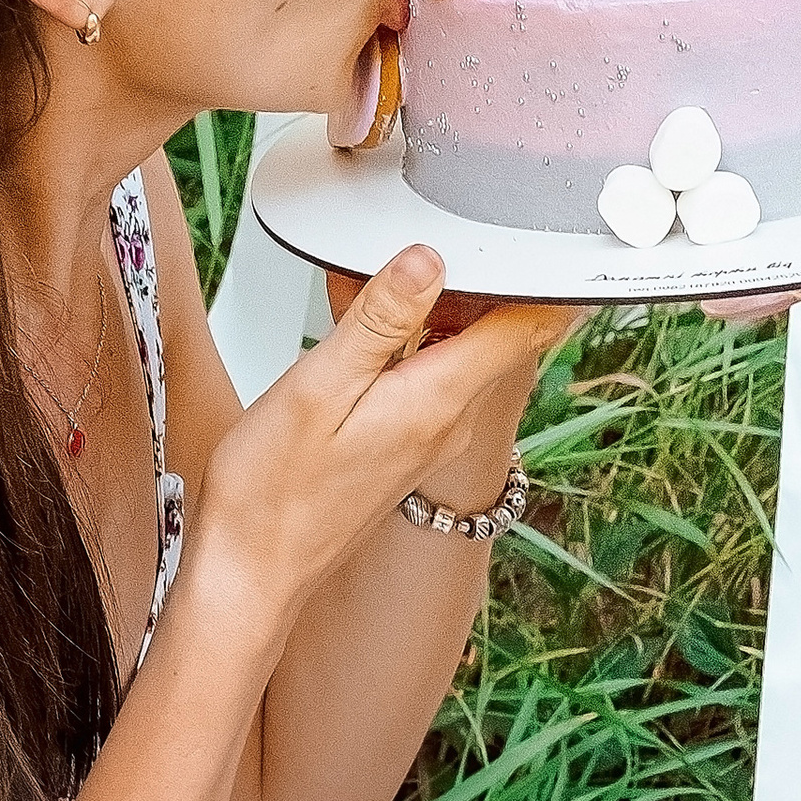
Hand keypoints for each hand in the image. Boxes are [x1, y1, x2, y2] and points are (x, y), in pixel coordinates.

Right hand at [198, 248, 577, 620]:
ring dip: (431, 309)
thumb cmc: (272, 491)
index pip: (527, 326)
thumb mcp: (318, 387)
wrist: (252, 570)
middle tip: (436, 230)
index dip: (547, 273)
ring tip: (376, 277)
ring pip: (458, 350)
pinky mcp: (408, 446)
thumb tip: (430, 260)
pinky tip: (360, 329)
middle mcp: (450, 421)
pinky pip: (428, 376)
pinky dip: (406, 342)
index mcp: (438, 399)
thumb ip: (380, 320)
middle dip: (471, 278)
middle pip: (497, 330)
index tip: (548, 231)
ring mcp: (432, 438)